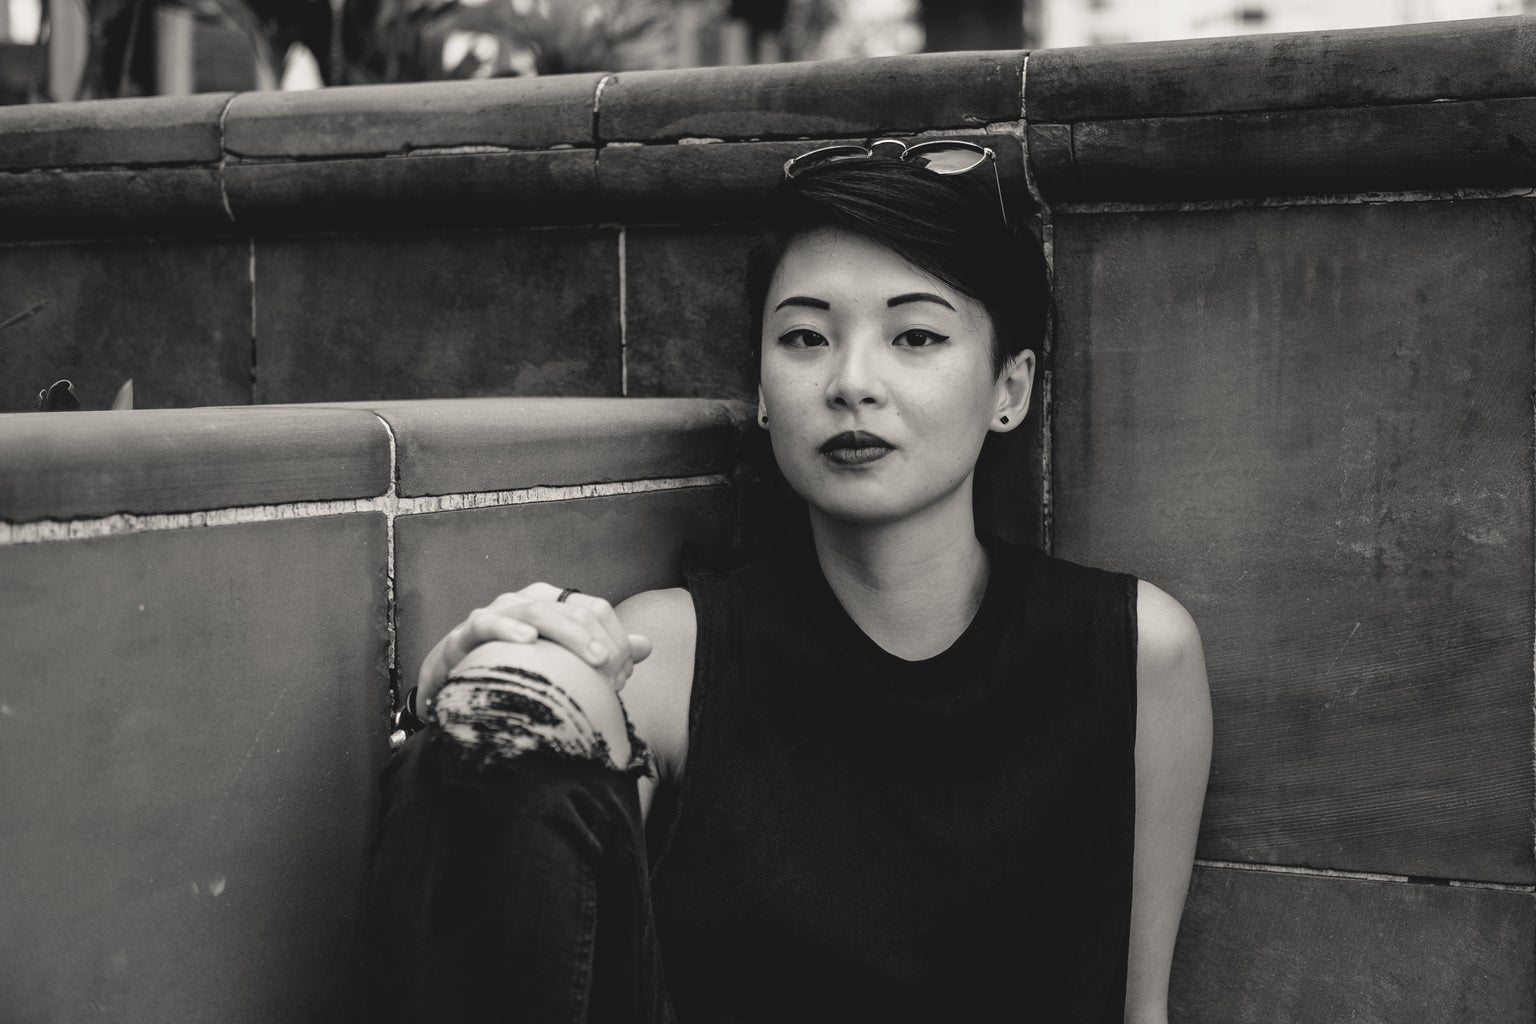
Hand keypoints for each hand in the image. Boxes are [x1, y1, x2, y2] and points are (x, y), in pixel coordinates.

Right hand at [417, 583, 653, 707]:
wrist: (458, 678)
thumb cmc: (517, 666)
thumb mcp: (562, 660)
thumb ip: (603, 651)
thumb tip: (646, 645)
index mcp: (552, 604)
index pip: (594, 609)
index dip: (615, 638)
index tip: (625, 675)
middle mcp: (527, 600)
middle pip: (573, 609)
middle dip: (598, 641)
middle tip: (612, 673)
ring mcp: (497, 612)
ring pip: (538, 611)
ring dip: (570, 634)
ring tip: (593, 659)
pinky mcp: (467, 631)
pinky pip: (487, 622)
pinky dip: (508, 628)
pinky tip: (528, 640)